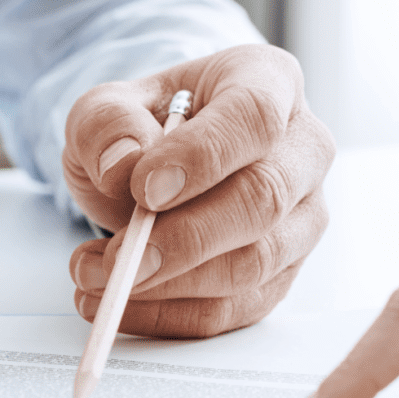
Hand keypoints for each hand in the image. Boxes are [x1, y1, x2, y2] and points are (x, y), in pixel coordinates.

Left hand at [62, 43, 334, 337]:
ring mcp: (302, 215)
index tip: (144, 189)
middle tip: (120, 258)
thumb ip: (105, 125)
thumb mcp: (105, 109)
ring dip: (170, 284)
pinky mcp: (283, 272)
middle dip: (185, 239)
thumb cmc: (142, 127)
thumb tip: (122, 165)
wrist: (155, 165)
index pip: (254, 117)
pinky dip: (171, 315)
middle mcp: (302, 148)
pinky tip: (117, 301)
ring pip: (256, 263)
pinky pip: (236, 308)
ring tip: (96, 274)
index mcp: (267, 81)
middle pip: (264, 199)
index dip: (202, 157)